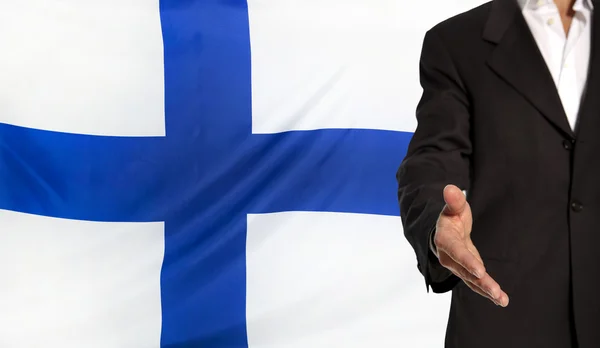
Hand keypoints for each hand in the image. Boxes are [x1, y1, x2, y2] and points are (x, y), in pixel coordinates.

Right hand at [433, 184, 508, 306]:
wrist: (445, 232)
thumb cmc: (451, 218)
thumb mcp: (453, 208)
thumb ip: (454, 201)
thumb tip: (450, 188)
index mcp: (445, 240)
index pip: (456, 251)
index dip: (467, 261)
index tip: (480, 270)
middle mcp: (449, 257)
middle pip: (465, 271)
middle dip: (480, 281)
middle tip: (495, 291)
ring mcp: (458, 267)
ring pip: (472, 281)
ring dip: (486, 290)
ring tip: (502, 299)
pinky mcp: (467, 272)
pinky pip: (476, 284)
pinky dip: (487, 292)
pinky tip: (501, 299)